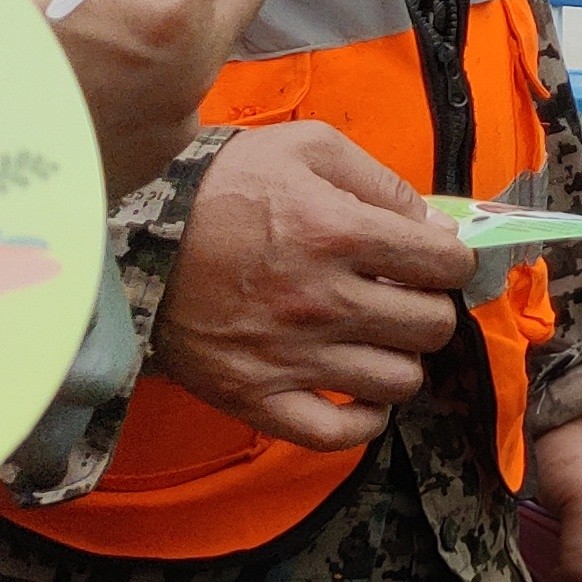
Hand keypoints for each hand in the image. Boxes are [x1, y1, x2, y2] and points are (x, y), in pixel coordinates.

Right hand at [155, 122, 472, 448]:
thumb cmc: (222, 184)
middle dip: (430, 307)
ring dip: (400, 358)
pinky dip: (364, 419)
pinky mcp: (253, 396)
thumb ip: (380, 180)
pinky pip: (337, 433)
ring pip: (398, 381)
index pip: (446, 263)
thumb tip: (436, 225)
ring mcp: (287, 356)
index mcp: (338, 233)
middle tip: (405, 295)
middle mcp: (320, 301)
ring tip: (377, 337)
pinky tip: (361, 392)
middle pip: (430, 326)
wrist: (128, 234)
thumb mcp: (306, 148)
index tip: (436, 258)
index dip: (453, 259)